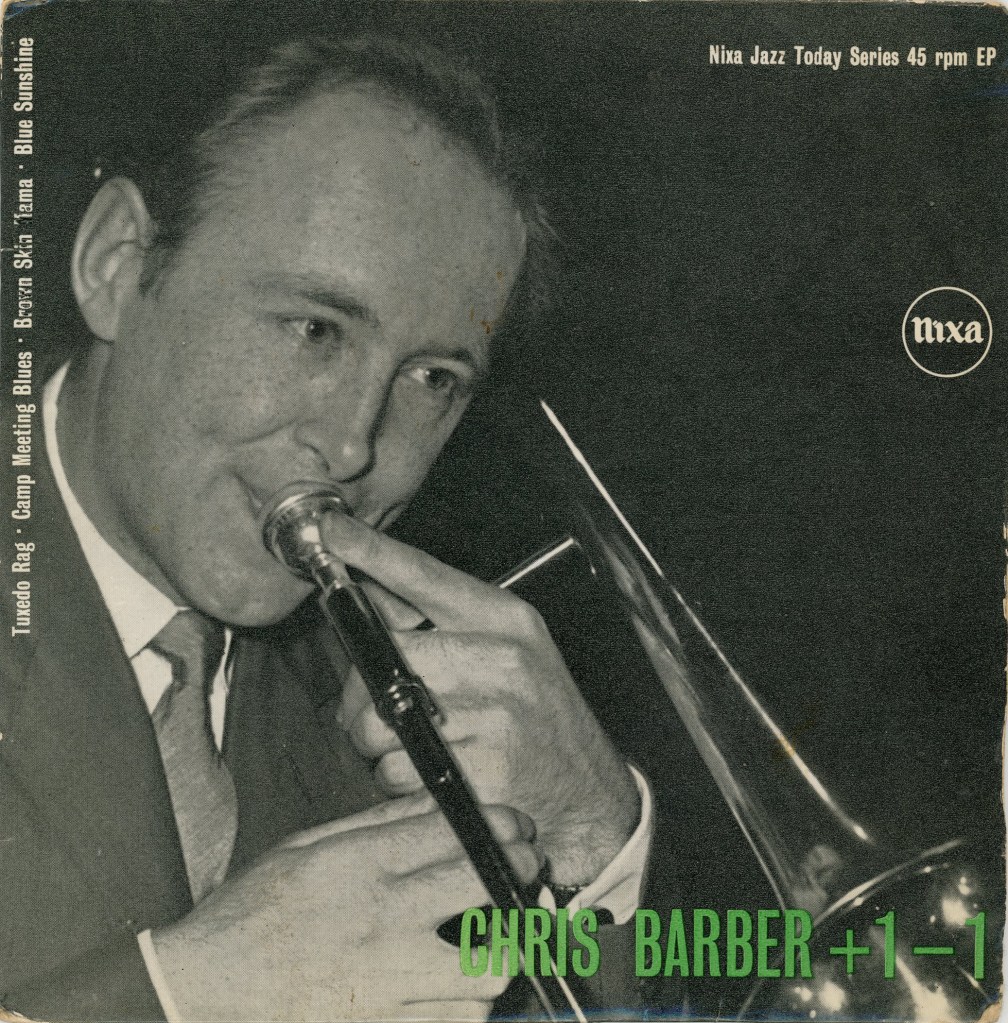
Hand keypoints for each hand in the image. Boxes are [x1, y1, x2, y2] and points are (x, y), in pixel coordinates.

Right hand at [151, 797, 539, 1021]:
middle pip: (485, 891)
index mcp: (360, 866)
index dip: (503, 825)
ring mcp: (386, 982)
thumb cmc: (254, 913)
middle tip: (522, 871)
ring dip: (500, 949)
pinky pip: (457, 1020)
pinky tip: (457, 985)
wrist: (207, 989)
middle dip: (519, 874)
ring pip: (486, 969)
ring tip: (492, 935)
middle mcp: (381, 921)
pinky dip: (468, 1002)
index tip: (517, 826)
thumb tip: (438, 806)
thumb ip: (378, 824)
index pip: (456, 835)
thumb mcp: (307, 846)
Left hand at [326, 512, 638, 885]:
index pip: (424, 574)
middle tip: (376, 707)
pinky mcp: (480, 773)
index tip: (331, 530)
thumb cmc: (538, 713)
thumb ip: (441, 620)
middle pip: (383, 655)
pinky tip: (431, 774)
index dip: (370, 550)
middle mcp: (501, 660)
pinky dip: (398, 779)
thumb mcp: (507, 648)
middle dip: (360, 690)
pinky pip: (396, 771)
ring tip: (415, 744)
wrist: (587, 788)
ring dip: (378, 741)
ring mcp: (492, 717)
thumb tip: (364, 594)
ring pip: (378, 720)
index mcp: (504, 620)